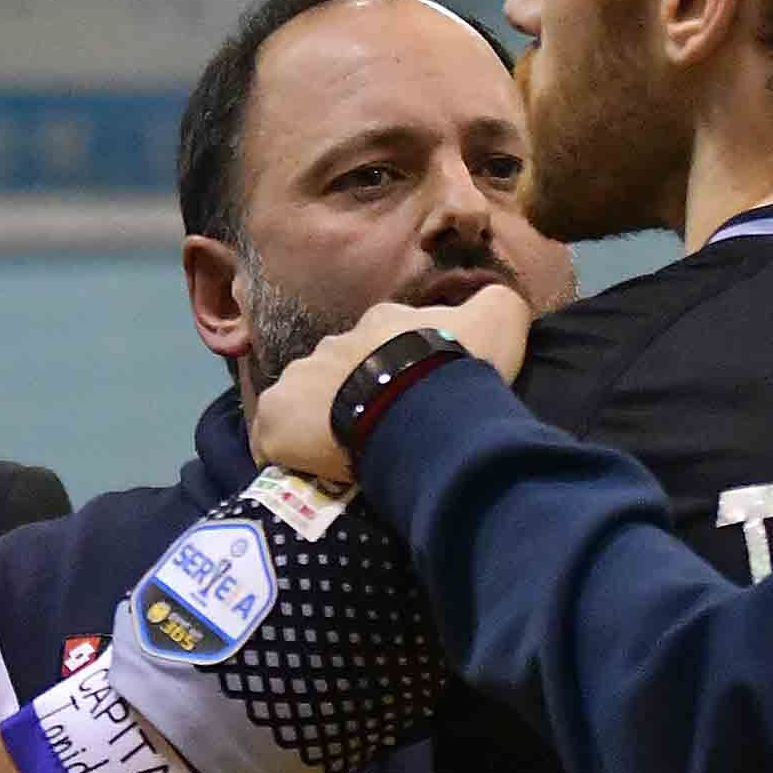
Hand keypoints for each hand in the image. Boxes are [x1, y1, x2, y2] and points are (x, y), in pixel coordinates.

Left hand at [252, 286, 537, 482]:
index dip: (393, 367)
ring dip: (319, 420)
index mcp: (381, 321)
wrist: (420, 403)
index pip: (381, 338)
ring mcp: (300, 376)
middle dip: (352, 394)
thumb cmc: (456, 365)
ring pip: (303, 398)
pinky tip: (304, 473)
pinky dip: (283, 452)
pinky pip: (271, 437)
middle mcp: (335, 342)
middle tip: (378, 431)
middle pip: (339, 369)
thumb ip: (497, 304)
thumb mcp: (497, 320)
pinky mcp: (279, 415)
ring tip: (343, 454)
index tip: (408, 398)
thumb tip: (501, 298)